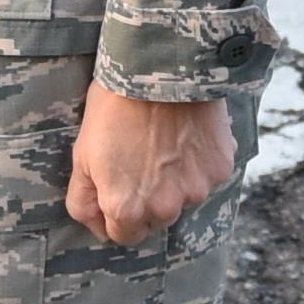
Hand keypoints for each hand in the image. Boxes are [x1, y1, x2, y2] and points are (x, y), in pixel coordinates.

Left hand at [66, 79, 236, 247]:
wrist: (159, 69)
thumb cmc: (114, 108)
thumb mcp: (82, 156)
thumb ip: (84, 201)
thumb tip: (96, 227)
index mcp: (127, 208)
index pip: (124, 235)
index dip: (118, 213)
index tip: (119, 185)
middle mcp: (165, 208)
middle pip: (157, 219)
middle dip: (149, 198)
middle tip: (141, 158)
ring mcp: (197, 189)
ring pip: (185, 196)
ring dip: (177, 180)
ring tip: (165, 142)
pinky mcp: (220, 168)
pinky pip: (208, 174)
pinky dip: (199, 161)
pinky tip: (187, 133)